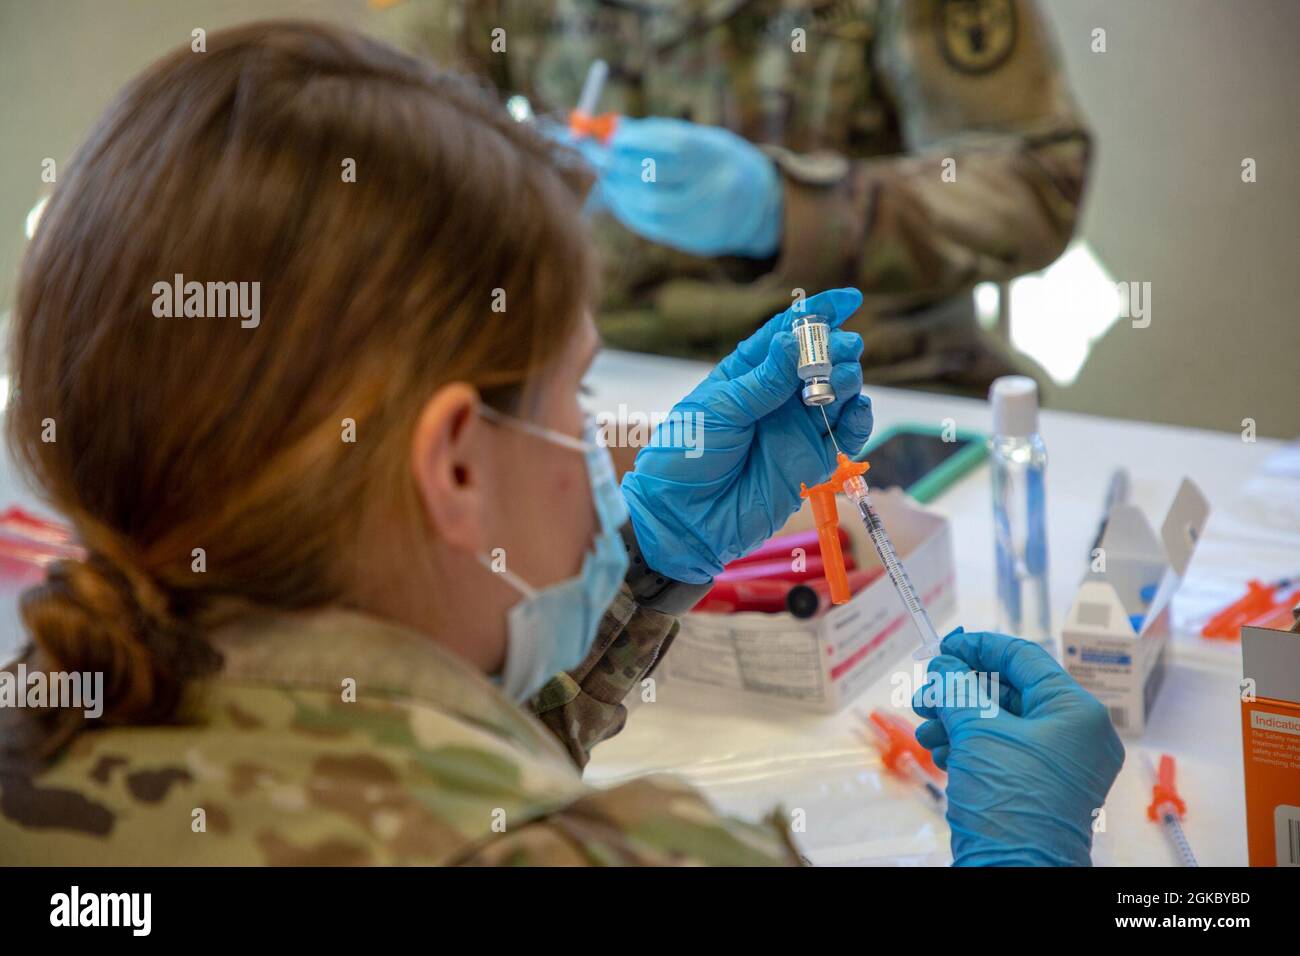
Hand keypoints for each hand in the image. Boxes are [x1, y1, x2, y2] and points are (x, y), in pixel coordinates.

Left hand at [581, 116, 781, 258]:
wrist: (758, 205)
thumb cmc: (716, 162)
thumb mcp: (697, 139)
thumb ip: (657, 135)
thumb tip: (609, 130)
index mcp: (717, 155)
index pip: (673, 146)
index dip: (637, 140)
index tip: (610, 135)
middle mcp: (715, 187)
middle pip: (656, 178)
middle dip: (618, 164)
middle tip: (596, 153)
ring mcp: (706, 217)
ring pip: (650, 206)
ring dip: (618, 189)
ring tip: (606, 176)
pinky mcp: (696, 239)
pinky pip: (653, 226)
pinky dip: (628, 210)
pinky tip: (619, 197)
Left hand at [621, 288, 872, 583]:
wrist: (683, 518)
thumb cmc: (687, 457)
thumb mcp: (721, 410)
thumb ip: (765, 380)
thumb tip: (795, 340)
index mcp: (747, 374)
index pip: (786, 334)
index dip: (818, 314)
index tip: (849, 299)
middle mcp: (776, 397)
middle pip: (818, 361)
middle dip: (836, 349)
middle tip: (845, 347)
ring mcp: (795, 428)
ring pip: (836, 394)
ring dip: (847, 382)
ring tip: (843, 379)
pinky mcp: (810, 462)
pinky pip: (844, 436)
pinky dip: (858, 422)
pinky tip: (858, 410)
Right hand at [912, 630, 1125, 866]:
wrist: (1015, 870)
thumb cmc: (1009, 797)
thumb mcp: (977, 731)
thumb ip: (958, 688)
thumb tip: (944, 664)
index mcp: (1076, 712)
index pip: (1025, 659)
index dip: (979, 648)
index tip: (943, 648)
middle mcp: (1075, 734)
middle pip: (1010, 692)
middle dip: (961, 692)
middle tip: (924, 694)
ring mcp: (1059, 764)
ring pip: (1001, 723)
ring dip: (958, 720)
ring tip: (927, 731)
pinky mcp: (1040, 787)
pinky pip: (1003, 750)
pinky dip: (970, 745)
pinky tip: (941, 752)